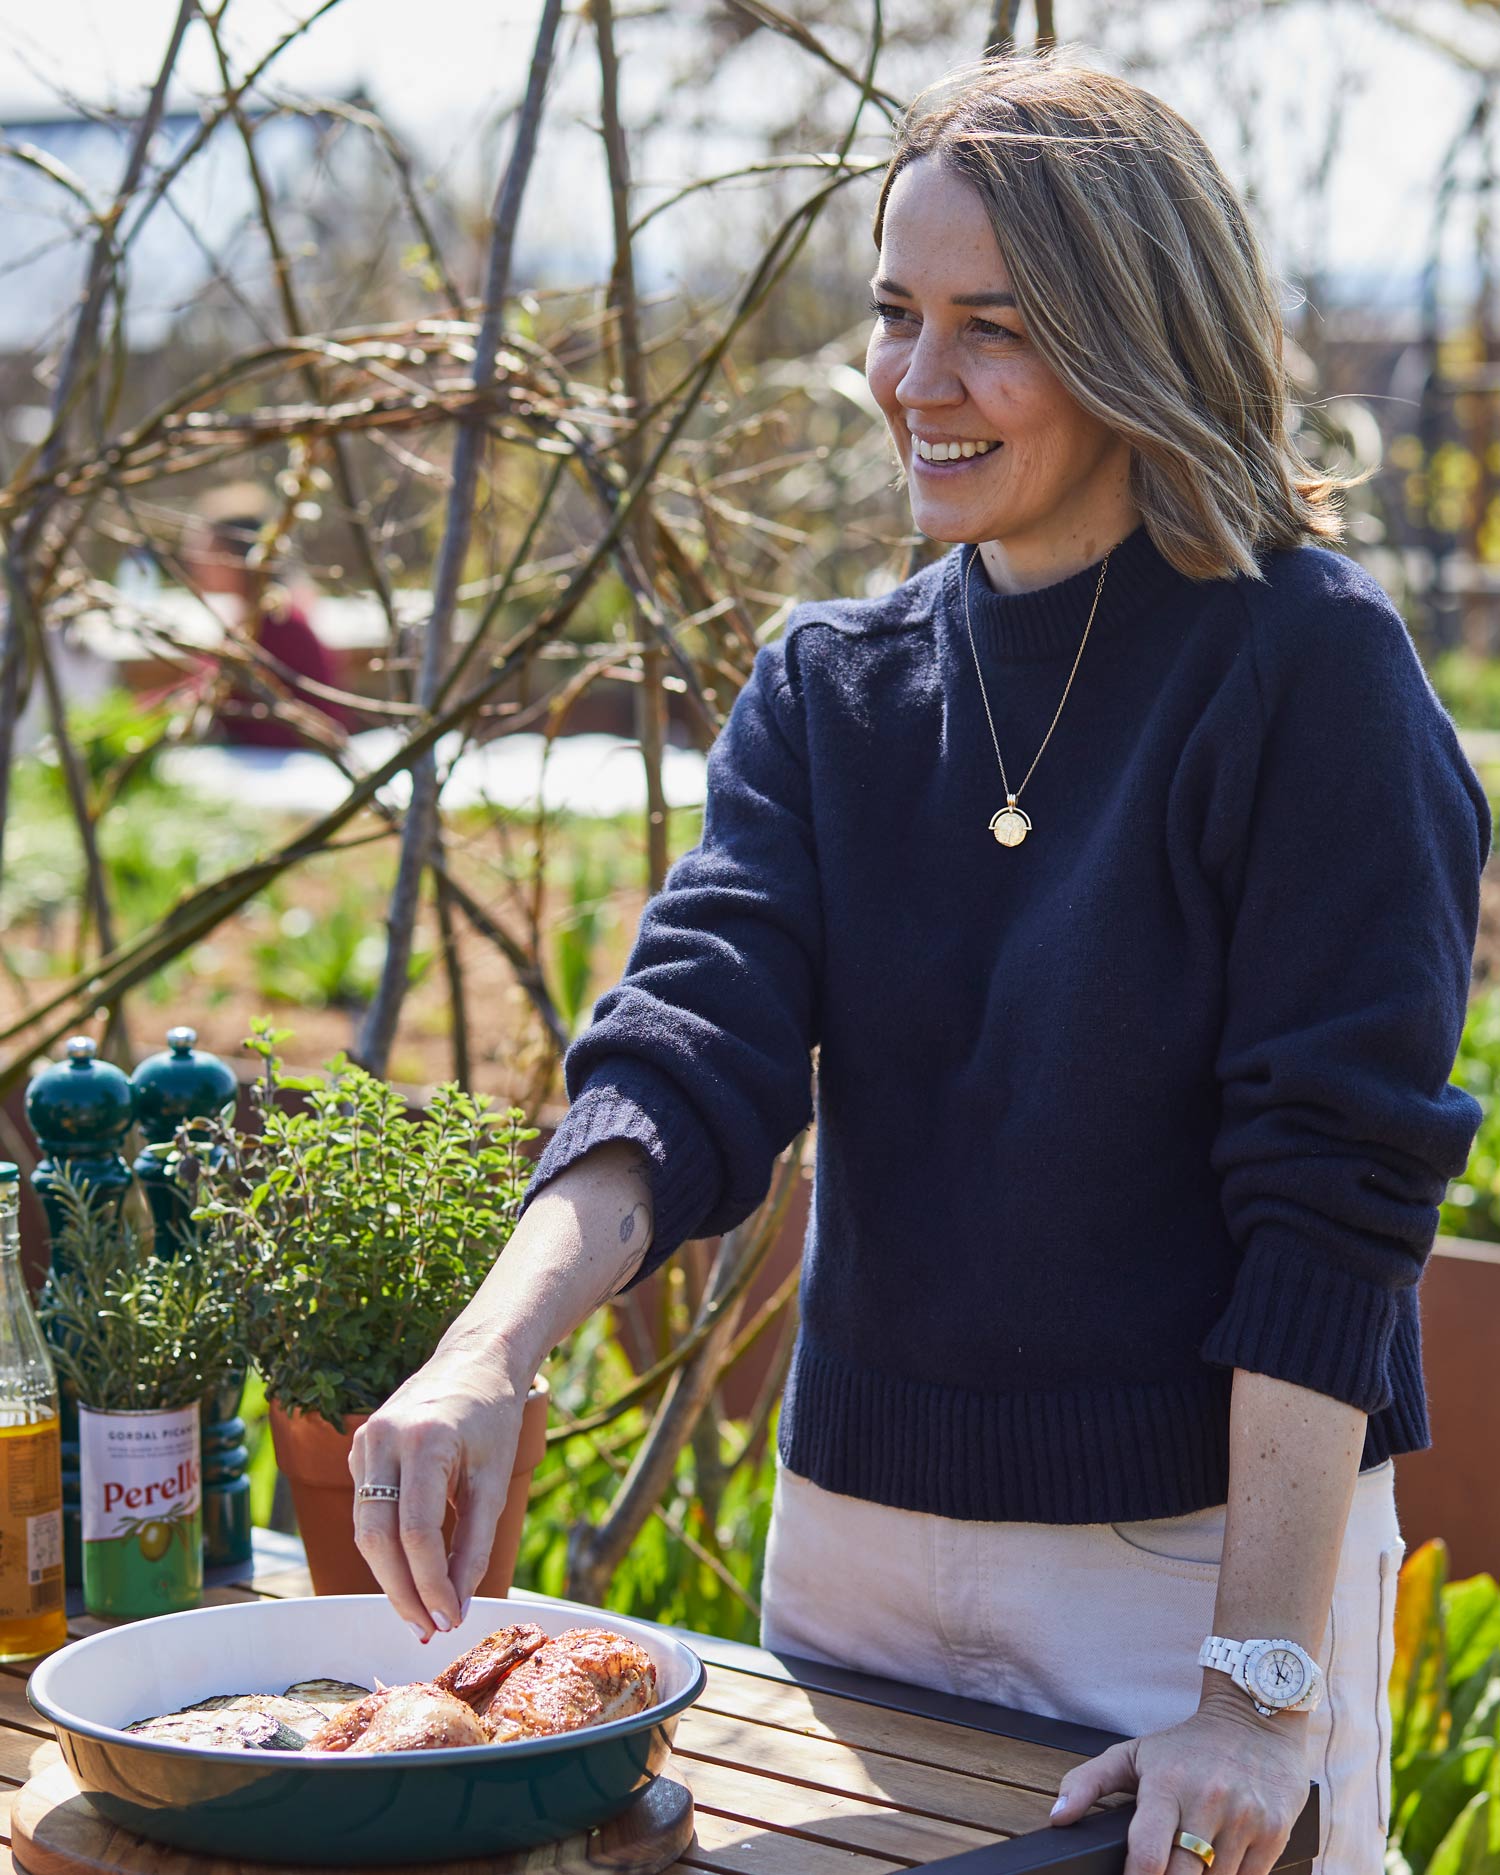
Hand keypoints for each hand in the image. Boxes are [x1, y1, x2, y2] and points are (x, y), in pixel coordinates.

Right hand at [350, 1335, 528, 1642]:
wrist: (475, 1361)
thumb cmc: (492, 1418)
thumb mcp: (494, 1482)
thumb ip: (475, 1544)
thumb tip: (456, 1605)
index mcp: (425, 1440)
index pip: (417, 1531)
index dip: (430, 1584)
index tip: (449, 1619)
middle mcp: (384, 1438)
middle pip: (377, 1536)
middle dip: (401, 1591)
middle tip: (427, 1629)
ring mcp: (365, 1441)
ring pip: (364, 1528)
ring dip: (389, 1576)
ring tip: (419, 1612)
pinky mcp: (359, 1448)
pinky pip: (366, 1509)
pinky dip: (385, 1545)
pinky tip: (408, 1571)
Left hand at [1048, 1692, 1310, 1874]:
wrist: (1256, 1718)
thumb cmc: (1187, 1745)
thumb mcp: (1133, 1753)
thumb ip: (1087, 1783)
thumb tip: (1057, 1817)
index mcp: (1167, 1783)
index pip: (1148, 1854)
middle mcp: (1207, 1800)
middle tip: (1156, 1874)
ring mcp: (1245, 1818)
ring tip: (1187, 1865)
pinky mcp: (1275, 1832)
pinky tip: (1216, 1868)